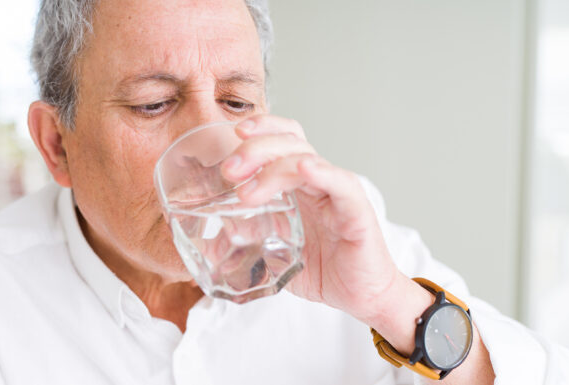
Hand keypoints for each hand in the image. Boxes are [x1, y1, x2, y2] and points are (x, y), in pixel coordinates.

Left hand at [220, 114, 403, 323]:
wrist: (360, 296)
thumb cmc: (323, 269)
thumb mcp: (274, 252)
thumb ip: (245, 240)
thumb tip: (208, 240)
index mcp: (299, 183)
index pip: (282, 139)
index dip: (260, 129)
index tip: (233, 133)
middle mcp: (318, 180)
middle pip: (289, 142)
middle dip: (255, 150)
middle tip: (229, 171)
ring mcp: (338, 192)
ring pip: (306, 159)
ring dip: (273, 170)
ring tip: (247, 194)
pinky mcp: (357, 211)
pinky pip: (341, 184)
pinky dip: (323, 173)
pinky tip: (305, 170)